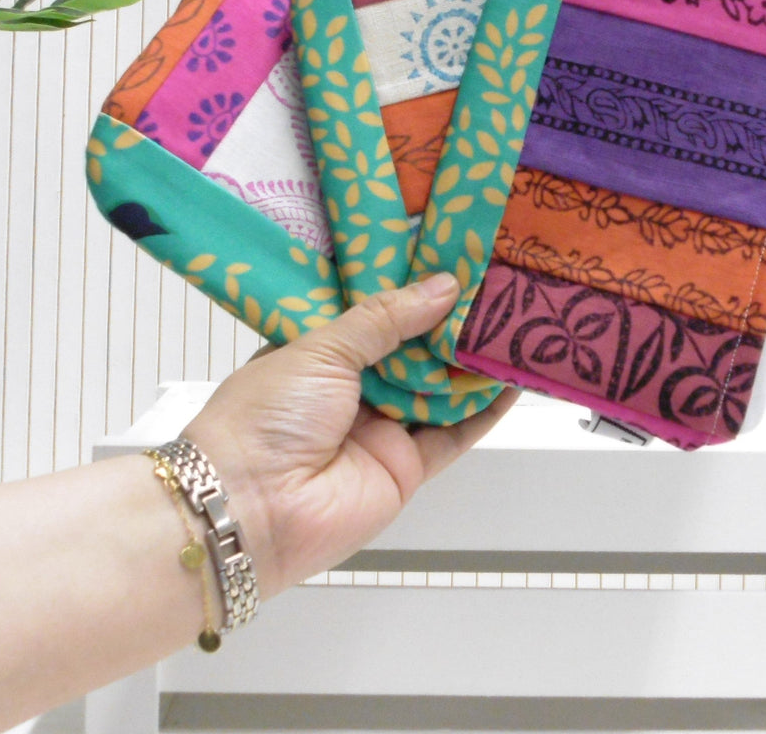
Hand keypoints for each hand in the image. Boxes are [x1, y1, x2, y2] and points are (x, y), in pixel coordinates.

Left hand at [182, 272, 517, 595]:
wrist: (251, 510)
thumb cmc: (268, 415)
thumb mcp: (321, 348)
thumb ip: (385, 317)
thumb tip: (444, 285)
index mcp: (319, 350)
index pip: (372, 311)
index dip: (408, 286)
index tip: (447, 255)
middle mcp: (352, 387)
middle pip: (412, 347)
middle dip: (447, 319)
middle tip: (492, 281)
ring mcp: (381, 428)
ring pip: (439, 388)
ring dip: (471, 360)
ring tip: (514, 319)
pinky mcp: (407, 466)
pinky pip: (455, 433)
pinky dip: (484, 410)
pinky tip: (512, 380)